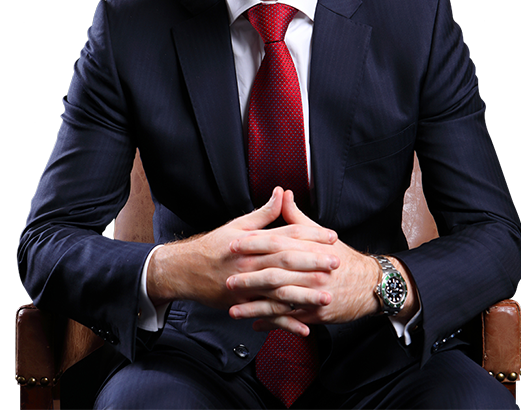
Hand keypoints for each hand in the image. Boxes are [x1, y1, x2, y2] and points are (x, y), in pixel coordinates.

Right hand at [146, 187, 335, 312]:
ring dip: (303, 294)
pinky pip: (266, 314)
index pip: (286, 235)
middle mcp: (251, 261)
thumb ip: (264, 213)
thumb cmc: (213, 246)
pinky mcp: (242, 303)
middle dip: (312, 262)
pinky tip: (303, 328)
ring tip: (326, 297)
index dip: (310, 235)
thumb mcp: (237, 225)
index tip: (332, 236)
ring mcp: (246, 284)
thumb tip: (282, 192)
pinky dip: (285, 322)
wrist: (184, 270)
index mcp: (253, 240)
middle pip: (285, 261)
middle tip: (336, 262)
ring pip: (278, 290)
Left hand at [226, 190, 381, 334]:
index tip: (234, 245)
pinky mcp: (317, 314)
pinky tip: (255, 325)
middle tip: (228, 280)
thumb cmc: (342, 258)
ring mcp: (314, 295)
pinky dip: (272, 323)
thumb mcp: (320, 235)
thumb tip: (282, 193)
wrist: (369, 285)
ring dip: (255, 307)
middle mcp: (311, 272)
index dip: (255, 245)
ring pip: (280, 302)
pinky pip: (290, 319)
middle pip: (277, 275)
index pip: (278, 244)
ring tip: (233, 309)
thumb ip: (297, 217)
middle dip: (250, 279)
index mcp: (310, 249)